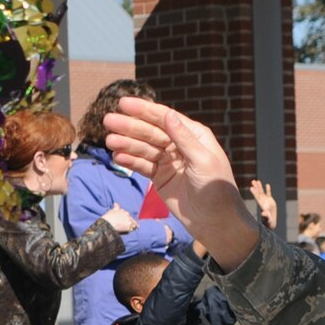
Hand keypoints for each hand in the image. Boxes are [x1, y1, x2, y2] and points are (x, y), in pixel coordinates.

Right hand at [102, 99, 261, 269]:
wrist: (214, 221)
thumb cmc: (216, 189)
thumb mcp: (203, 160)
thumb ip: (184, 138)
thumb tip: (168, 115)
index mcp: (194, 135)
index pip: (165, 118)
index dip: (144, 110)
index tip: (124, 103)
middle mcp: (179, 145)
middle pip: (150, 132)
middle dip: (130, 126)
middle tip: (108, 121)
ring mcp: (168, 161)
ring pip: (143, 148)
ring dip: (126, 143)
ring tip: (109, 141)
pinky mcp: (160, 177)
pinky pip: (142, 166)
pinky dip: (130, 161)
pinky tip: (117, 156)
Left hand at [247, 178, 278, 229]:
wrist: (271, 222)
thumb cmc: (269, 222)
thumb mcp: (268, 219)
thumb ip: (265, 216)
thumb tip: (263, 212)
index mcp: (261, 205)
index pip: (257, 198)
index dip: (254, 193)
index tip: (251, 188)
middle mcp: (263, 202)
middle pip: (258, 193)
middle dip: (256, 187)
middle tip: (253, 181)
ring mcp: (266, 201)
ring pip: (262, 192)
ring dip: (259, 187)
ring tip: (257, 181)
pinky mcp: (270, 201)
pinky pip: (268, 194)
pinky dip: (268, 190)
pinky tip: (267, 184)